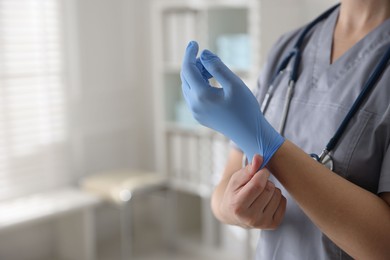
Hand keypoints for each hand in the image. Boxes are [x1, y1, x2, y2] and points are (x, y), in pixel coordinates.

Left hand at [181, 41, 283, 166]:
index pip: (188, 69)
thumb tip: (203, 54)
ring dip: (196, 74)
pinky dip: (198, 84)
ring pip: (189, 86)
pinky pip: (193, 95)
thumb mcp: (234, 83)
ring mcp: (196, 112)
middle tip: (206, 55)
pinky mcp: (200, 116)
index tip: (194, 43)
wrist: (250, 133)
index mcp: (201, 96)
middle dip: (194, 63)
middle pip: (186, 77)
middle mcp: (194, 105)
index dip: (190, 54)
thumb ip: (217, 66)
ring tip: (211, 69)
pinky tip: (211, 81)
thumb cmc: (245, 108)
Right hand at [220, 154, 285, 228]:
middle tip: (257, 183)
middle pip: (269, 189)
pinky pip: (283, 202)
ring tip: (261, 192)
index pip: (258, 184)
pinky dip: (277, 197)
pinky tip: (266, 199)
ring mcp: (263, 223)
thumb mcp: (236, 179)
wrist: (233, 214)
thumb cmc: (234, 193)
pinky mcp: (273, 224)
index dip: (262, 173)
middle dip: (265, 181)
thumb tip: (259, 157)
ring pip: (278, 195)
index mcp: (238, 206)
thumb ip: (248, 168)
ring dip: (272, 189)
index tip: (260, 171)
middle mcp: (251, 218)